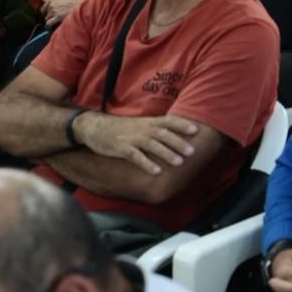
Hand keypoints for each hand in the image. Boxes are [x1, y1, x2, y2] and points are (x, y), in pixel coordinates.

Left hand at [42, 0, 86, 26]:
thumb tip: (43, 0)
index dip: (47, 12)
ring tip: (57, 22)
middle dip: (49, 16)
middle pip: (44, 14)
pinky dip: (49, 26)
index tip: (50, 14)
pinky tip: (51, 27)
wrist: (83, 1)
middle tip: (55, 18)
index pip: (43, 7)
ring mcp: (54, 11)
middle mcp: (51, 4)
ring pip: (46, 19)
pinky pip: (48, 23)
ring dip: (51, 21)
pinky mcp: (58, 17)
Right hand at [75, 111, 198, 174]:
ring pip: (152, 144)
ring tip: (179, 162)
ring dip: (167, 153)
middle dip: (179, 142)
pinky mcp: (121, 148)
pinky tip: (157, 172)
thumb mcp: (140, 124)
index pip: (169, 120)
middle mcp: (142, 128)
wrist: (94, 127)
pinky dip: (146, 164)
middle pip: (164, 134)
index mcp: (148, 122)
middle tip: (193, 152)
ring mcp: (132, 138)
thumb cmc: (121, 127)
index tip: (196, 130)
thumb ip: (156, 128)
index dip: (182, 124)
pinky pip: (136, 156)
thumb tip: (176, 135)